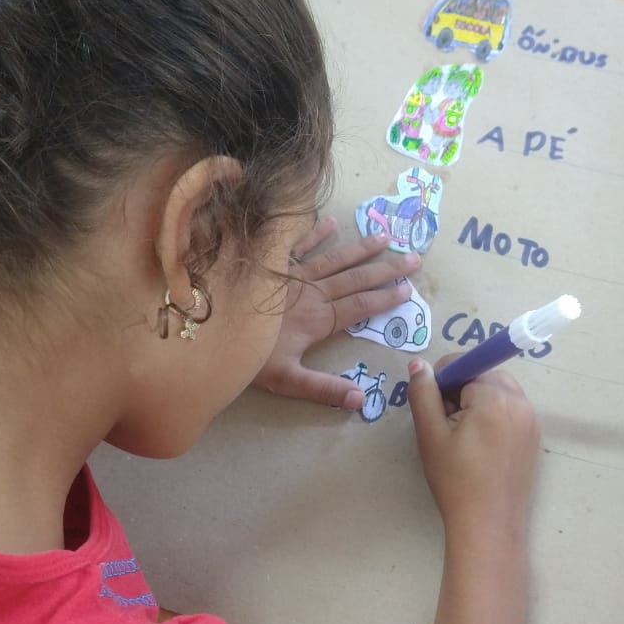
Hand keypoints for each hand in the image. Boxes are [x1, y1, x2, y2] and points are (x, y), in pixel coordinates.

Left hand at [253, 217, 421, 408]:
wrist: (209, 328)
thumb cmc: (248, 357)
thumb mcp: (287, 380)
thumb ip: (324, 390)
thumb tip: (361, 400)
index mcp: (319, 319)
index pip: (361, 307)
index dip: (386, 299)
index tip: (409, 290)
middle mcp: (311, 292)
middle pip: (355, 279)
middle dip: (386, 269)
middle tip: (414, 258)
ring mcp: (292, 275)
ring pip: (334, 259)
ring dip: (360, 249)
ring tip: (385, 237)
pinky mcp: (273, 263)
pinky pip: (297, 245)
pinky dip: (314, 233)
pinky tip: (331, 222)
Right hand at [407, 357, 538, 540]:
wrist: (487, 525)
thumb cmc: (455, 479)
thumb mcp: (430, 434)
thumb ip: (423, 393)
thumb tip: (419, 364)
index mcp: (495, 396)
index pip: (464, 364)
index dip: (443, 382)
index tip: (434, 410)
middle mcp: (520, 402)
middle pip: (485, 374)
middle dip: (463, 389)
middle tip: (446, 423)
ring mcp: (531, 420)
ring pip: (499, 391)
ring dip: (478, 401)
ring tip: (462, 435)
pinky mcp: (534, 438)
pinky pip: (511, 410)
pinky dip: (493, 416)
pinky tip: (479, 446)